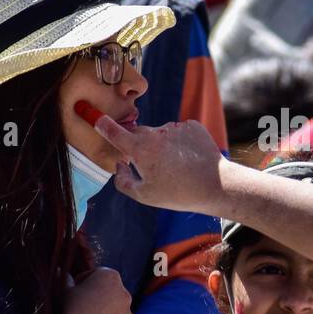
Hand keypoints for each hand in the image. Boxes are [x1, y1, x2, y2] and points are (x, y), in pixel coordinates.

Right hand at [57, 266, 132, 313]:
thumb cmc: (69, 310)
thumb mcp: (63, 290)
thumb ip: (65, 279)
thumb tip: (59, 272)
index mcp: (110, 277)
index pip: (97, 274)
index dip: (84, 282)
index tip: (75, 290)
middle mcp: (124, 293)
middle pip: (110, 293)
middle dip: (98, 298)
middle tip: (81, 308)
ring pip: (116, 313)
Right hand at [90, 117, 225, 214]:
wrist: (216, 185)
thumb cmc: (178, 193)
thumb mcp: (144, 195)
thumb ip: (123, 180)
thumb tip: (120, 164)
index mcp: (140, 149)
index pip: (115, 132)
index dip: (103, 125)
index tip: (96, 118)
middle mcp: (156, 133)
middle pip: (138, 134)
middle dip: (138, 145)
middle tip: (150, 166)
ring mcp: (175, 127)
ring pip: (160, 134)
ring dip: (162, 145)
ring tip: (176, 166)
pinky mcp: (192, 125)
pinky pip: (178, 132)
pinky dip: (179, 142)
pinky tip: (188, 158)